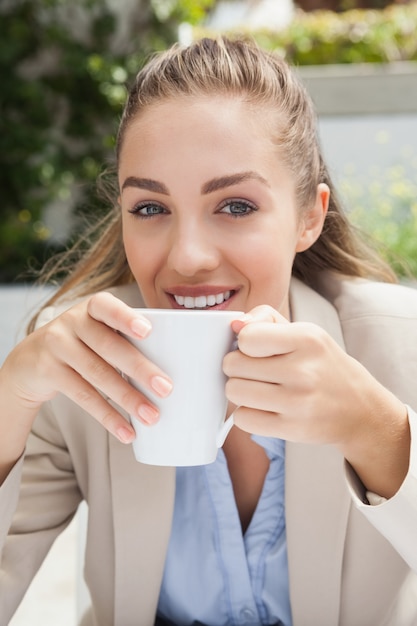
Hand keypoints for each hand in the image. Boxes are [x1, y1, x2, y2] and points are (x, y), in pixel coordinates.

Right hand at [1, 292, 172, 446]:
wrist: (28, 362)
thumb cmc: (81, 344)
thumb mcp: (96, 331)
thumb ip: (125, 339)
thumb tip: (175, 365)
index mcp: (91, 308)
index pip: (106, 306)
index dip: (126, 317)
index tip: (148, 331)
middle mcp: (72, 322)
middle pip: (108, 346)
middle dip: (139, 369)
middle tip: (166, 388)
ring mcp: (56, 346)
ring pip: (97, 374)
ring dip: (127, 398)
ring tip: (152, 416)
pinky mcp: (47, 371)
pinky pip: (82, 396)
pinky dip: (107, 416)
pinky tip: (126, 431)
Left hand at [223, 305, 408, 496]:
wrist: (361, 410)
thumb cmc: (324, 367)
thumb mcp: (305, 333)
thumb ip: (266, 319)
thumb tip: (236, 324)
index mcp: (306, 339)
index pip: (247, 337)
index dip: (245, 343)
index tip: (256, 349)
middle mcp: (303, 370)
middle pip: (233, 365)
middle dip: (238, 367)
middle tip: (255, 371)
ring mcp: (297, 402)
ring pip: (234, 391)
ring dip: (240, 391)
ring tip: (260, 389)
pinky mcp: (292, 428)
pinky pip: (243, 419)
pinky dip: (247, 414)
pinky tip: (264, 409)